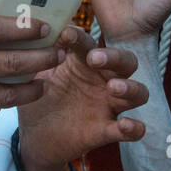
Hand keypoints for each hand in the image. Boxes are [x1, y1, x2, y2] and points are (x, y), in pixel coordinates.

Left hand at [16, 26, 147, 170]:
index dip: (80, 38)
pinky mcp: (106, 130)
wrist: (33, 139)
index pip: (90, 44)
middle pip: (126, 62)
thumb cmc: (39, 100)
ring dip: (130, 88)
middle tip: (94, 59)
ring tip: (113, 87)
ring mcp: (107, 106)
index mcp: (84, 64)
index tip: (65, 35)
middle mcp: (102, 81)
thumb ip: (41, 56)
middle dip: (115, 57)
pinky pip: (131, 130)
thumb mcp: (37, 76)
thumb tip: (41, 31)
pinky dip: (134, 128)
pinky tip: (126, 125)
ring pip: (138, 92)